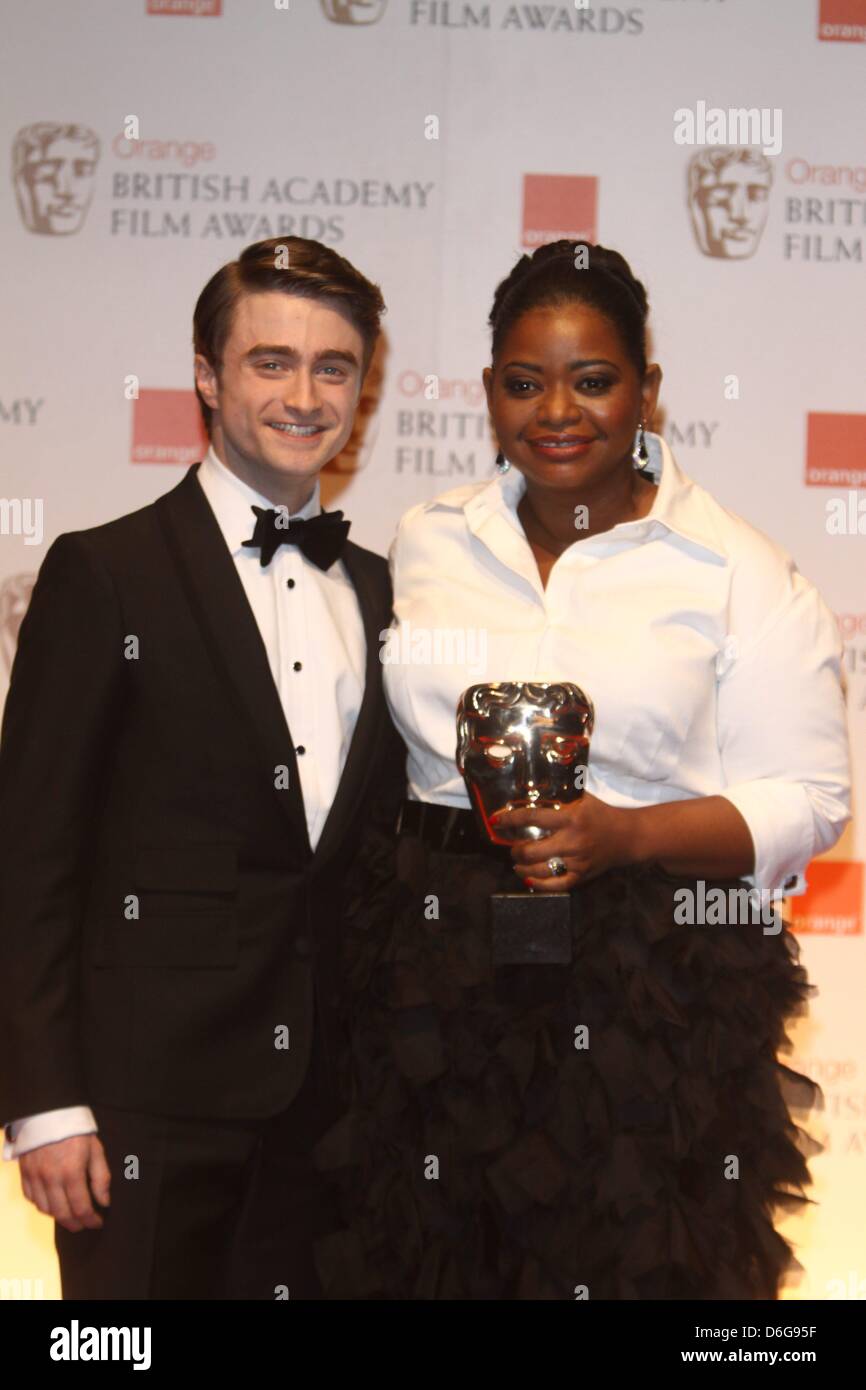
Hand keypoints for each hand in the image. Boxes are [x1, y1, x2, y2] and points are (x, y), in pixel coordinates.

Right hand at [19, 1134, 110, 1231]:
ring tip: (71, 1215)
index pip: (81, 1208)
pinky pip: (32, 1199)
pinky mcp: (25, 1174)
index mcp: (71, 1172)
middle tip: (85, 1225)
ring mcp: (35, 1177)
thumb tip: (104, 1202)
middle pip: (62, 1214)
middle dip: (76, 1224)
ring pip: (45, 1210)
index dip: (91, 1220)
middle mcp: (51, 1179)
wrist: (49, 1112)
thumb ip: (101, 1178)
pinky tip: (53, 1203)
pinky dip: (43, 1206)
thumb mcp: (95, 1150)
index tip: (98, 1222)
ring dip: (59, 1217)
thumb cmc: (76, 1131)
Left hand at [493, 792, 634, 891]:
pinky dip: (539, 884)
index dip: (511, 819)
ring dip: (522, 867)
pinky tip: (528, 879)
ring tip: (517, 863)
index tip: (497, 821)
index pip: (533, 818)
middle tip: (512, 847)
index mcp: (570, 818)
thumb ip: (560, 796)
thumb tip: (532, 790)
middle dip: (516, 850)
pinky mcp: (582, 876)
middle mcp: (572, 841)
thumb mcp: (583, 798)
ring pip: (540, 870)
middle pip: (532, 851)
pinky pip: (556, 885)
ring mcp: (577, 861)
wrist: (628, 836)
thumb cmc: (602, 813)